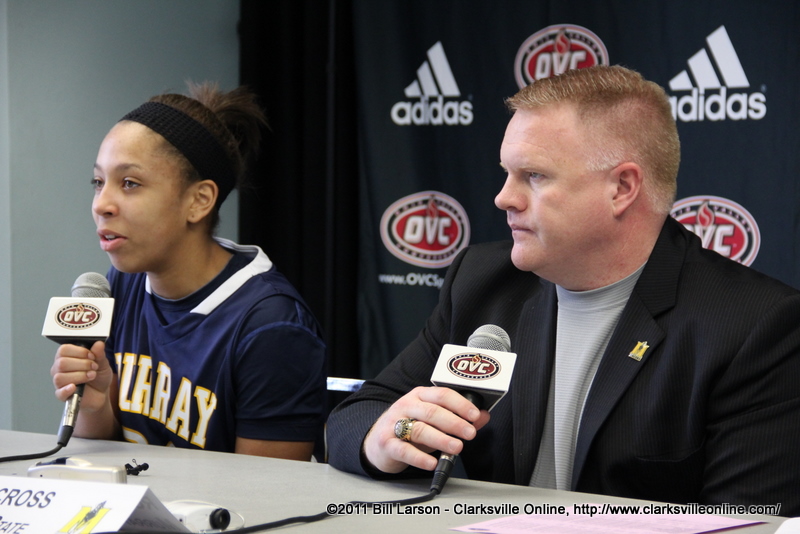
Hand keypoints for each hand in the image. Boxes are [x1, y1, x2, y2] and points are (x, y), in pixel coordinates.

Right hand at [51, 341, 112, 412]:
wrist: (101, 393)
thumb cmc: (98, 376)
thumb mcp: (102, 363)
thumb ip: (99, 354)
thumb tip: (99, 343)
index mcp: (66, 357)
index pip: (63, 350)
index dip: (79, 352)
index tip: (92, 356)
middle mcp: (59, 368)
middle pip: (62, 363)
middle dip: (82, 364)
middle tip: (94, 367)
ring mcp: (59, 382)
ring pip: (60, 377)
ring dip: (79, 376)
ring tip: (92, 376)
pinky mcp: (62, 395)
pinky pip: (59, 393)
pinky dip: (67, 389)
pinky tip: (75, 387)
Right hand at [362, 386, 490, 473]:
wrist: (378, 441)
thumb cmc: (410, 429)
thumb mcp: (434, 421)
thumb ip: (459, 418)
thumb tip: (483, 416)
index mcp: (420, 396)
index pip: (442, 395)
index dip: (460, 404)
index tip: (475, 415)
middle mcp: (406, 406)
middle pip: (432, 411)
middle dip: (454, 422)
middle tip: (470, 434)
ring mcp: (394, 424)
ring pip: (420, 429)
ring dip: (441, 439)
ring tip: (457, 447)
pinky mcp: (386, 443)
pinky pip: (404, 450)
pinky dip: (419, 458)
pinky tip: (432, 463)